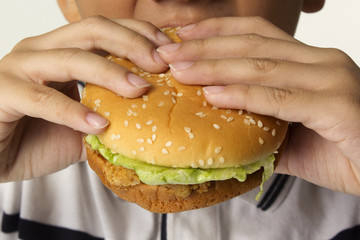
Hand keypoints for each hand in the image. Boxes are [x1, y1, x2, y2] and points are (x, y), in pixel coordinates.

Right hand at [0, 16, 170, 181]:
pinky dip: (74, 111)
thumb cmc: (38, 136)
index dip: (139, 34)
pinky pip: (43, 98)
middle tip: (160, 65)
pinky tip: (99, 125)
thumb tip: (153, 116)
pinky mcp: (2, 92)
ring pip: (71, 57)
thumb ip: (111, 114)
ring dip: (110, 73)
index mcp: (61, 50)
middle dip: (132, 44)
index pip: (105, 29)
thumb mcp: (84, 122)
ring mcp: (19, 67)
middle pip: (92, 30)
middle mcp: (41, 50)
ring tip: (139, 90)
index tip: (168, 52)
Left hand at [157, 17, 359, 194]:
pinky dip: (245, 95)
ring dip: (215, 67)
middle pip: (252, 45)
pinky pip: (280, 98)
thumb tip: (221, 128)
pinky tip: (214, 95)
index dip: (216, 31)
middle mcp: (320, 61)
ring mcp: (331, 79)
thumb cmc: (340, 149)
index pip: (255, 34)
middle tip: (168, 53)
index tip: (181, 37)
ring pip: (262, 66)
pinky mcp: (337, 105)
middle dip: (205, 47)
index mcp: (308, 61)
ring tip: (181, 71)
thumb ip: (259, 124)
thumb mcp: (291, 132)